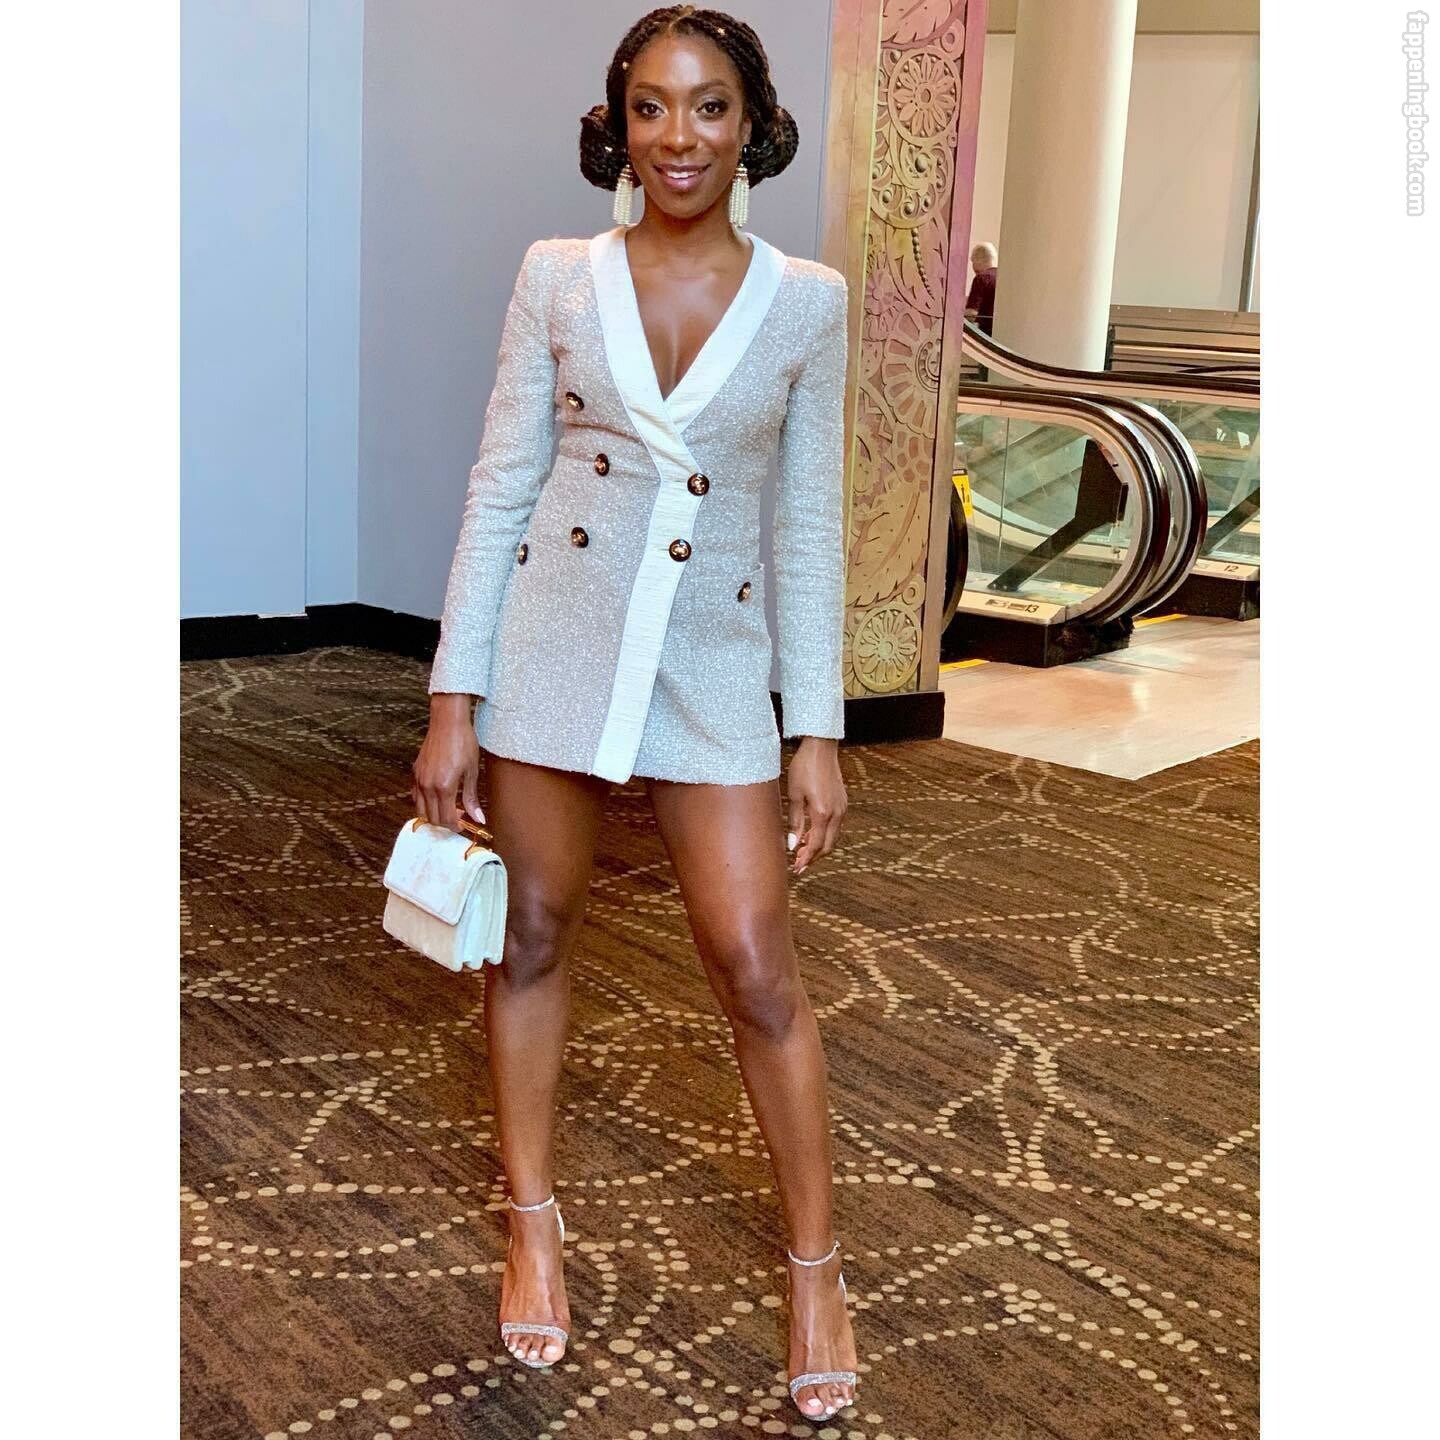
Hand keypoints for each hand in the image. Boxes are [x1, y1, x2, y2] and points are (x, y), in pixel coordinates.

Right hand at [412, 697, 486, 832]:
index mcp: (443, 787)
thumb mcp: (472, 771)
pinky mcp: (415, 772)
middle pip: (432, 818)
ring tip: (448, 809)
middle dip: (446, 823)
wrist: (448, 722)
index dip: (456, 827)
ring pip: (421, 810)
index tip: (464, 825)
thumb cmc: (463, 742)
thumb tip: (478, 818)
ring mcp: (419, 779)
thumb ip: (471, 797)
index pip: (446, 819)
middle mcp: (427, 786)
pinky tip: (437, 798)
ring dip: (434, 815)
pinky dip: (424, 804)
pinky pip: (416, 796)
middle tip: (459, 817)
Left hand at [785, 737, 845, 875]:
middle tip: (798, 866)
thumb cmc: (804, 767)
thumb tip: (793, 845)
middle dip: (813, 858)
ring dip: (819, 847)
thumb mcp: (794, 795)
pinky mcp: (842, 802)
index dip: (806, 859)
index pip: (816, 845)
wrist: (821, 747)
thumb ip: (795, 822)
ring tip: (802, 852)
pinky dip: (824, 835)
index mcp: (822, 813)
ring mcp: (842, 808)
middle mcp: (836, 813)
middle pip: (828, 846)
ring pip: (833, 837)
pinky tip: (811, 835)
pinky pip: (835, 826)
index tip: (796, 868)